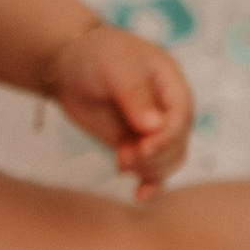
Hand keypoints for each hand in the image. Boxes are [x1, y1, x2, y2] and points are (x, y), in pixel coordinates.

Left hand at [48, 24, 193, 200]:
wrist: (68, 64)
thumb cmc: (95, 54)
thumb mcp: (114, 66)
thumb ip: (134, 94)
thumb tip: (154, 126)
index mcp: (171, 83)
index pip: (181, 116)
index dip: (167, 136)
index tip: (144, 147)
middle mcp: (168, 109)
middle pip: (177, 143)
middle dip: (154, 155)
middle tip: (124, 156)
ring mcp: (153, 130)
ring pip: (167, 161)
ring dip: (148, 168)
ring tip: (120, 161)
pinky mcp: (136, 146)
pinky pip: (153, 171)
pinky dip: (150, 184)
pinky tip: (140, 195)